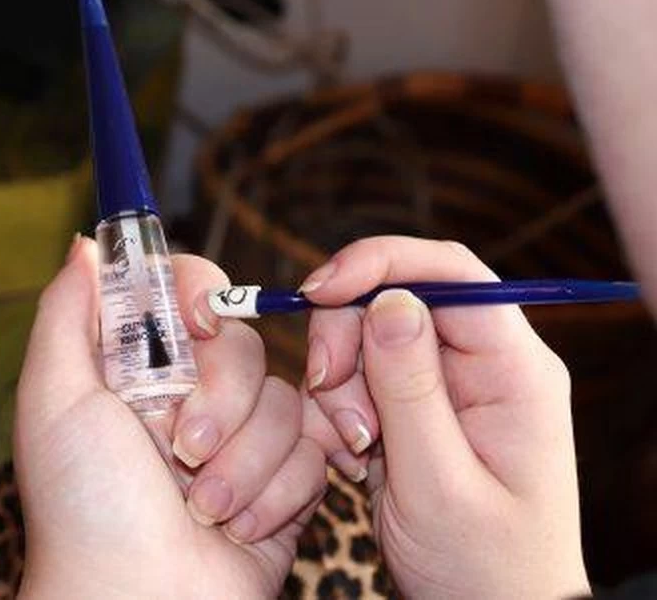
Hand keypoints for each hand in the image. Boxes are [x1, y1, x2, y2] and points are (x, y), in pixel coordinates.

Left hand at [14, 237, 324, 598]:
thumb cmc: (85, 507)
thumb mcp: (55, 398)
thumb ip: (67, 312)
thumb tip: (87, 244)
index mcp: (135, 369)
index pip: (186, 292)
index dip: (200, 294)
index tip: (195, 323)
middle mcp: (189, 397)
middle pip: (242, 343)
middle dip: (218, 400)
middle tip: (180, 450)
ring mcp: (237, 441)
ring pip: (280, 400)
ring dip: (243, 461)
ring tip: (203, 506)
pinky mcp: (281, 484)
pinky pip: (311, 449)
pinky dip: (276, 492)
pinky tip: (236, 527)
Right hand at [299, 236, 589, 598]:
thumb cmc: (482, 569)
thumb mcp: (439, 485)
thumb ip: (412, 390)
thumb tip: (390, 300)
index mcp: (514, 371)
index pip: (452, 273)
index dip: (380, 264)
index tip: (319, 290)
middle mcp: (482, 365)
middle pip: (394, 296)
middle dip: (345, 337)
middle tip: (330, 396)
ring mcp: (444, 386)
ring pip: (363, 337)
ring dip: (338, 385)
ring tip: (354, 449)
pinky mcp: (411, 408)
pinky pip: (354, 377)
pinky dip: (336, 410)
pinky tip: (353, 459)